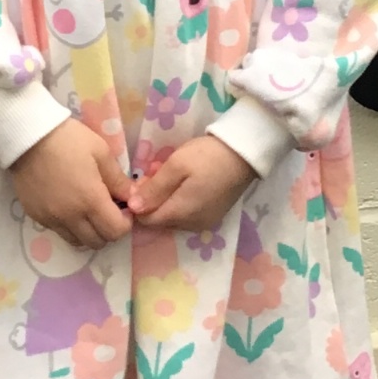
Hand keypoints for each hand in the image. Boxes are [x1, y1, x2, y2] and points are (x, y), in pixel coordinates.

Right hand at [9, 118, 132, 249]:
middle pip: (97, 242)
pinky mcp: (36, 216)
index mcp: (90, 200)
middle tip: (108, 210)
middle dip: (108, 230)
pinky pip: (58, 231)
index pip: (116, 232)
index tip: (124, 209)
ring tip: (87, 210)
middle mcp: (71, 216)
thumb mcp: (100, 152)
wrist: (28, 137)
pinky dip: (69, 225)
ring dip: (88, 231)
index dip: (125, 223)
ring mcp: (51, 219)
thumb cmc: (69, 140)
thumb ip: (118, 180)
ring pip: (77, 241)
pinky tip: (68, 205)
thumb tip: (133, 197)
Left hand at [126, 135, 257, 232]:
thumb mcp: (176, 165)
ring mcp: (205, 222)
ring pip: (174, 216)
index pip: (147, 220)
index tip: (143, 179)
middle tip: (157, 170)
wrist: (245, 153)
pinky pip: (188, 213)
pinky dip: (181, 200)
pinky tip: (187, 181)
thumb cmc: (208, 156)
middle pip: (160, 219)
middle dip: (154, 197)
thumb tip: (132, 208)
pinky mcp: (214, 216)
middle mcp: (192, 225)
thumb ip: (154, 188)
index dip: (139, 202)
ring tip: (173, 173)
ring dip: (167, 197)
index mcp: (181, 214)